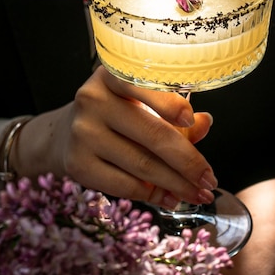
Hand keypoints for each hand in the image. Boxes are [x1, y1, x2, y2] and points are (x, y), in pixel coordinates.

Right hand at [11, 66, 217, 207]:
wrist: (65, 133)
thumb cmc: (116, 114)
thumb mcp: (141, 103)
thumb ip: (174, 114)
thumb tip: (205, 123)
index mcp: (112, 75)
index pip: (142, 85)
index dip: (168, 103)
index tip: (192, 118)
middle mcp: (93, 100)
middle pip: (151, 133)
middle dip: (188, 161)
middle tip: (210, 179)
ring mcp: (83, 133)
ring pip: (142, 164)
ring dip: (177, 184)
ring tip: (199, 194)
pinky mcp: (78, 164)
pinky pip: (125, 185)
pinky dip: (153, 195)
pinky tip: (170, 198)